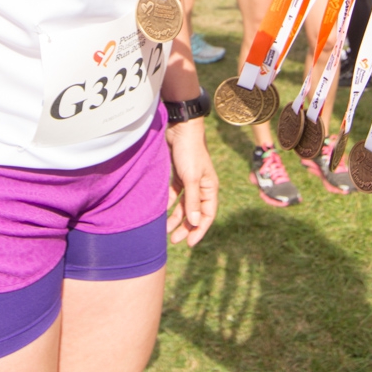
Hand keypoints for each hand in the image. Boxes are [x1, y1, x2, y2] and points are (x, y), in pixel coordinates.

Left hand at [165, 117, 217, 245]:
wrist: (180, 128)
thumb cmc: (189, 152)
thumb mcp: (191, 178)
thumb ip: (192, 200)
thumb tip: (194, 222)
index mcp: (209, 188)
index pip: (207, 215)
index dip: (199, 229)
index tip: (189, 243)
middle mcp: (201, 186)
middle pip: (194, 212)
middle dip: (185, 226)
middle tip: (174, 240)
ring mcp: (190, 180)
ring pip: (184, 204)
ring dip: (176, 217)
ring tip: (165, 229)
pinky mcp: (179, 174)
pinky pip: (175, 194)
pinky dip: (169, 203)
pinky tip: (161, 210)